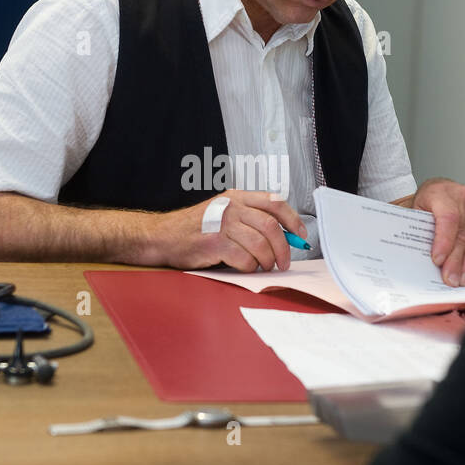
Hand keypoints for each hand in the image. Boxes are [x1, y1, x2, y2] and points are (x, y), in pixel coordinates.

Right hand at [150, 190, 308, 271]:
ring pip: (260, 244)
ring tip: (264, 266)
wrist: (164, 236)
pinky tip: (246, 267)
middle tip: (284, 261)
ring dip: (267, 260)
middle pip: (270, 227)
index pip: (274, 202)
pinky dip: (250, 267)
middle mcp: (231, 207)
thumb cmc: (194, 228)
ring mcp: (222, 225)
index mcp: (236, 197)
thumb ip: (248, 218)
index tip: (300, 234)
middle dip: (283, 248)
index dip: (292, 219)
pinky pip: (244, 258)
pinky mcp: (215, 244)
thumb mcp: (222, 212)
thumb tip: (280, 236)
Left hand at [410, 178, 464, 286]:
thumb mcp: (416, 211)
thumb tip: (422, 258)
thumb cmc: (429, 201)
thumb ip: (420, 230)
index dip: (444, 242)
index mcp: (443, 194)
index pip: (448, 219)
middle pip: (463, 234)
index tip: (438, 261)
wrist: (443, 189)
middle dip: (456, 261)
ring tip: (462, 279)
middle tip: (451, 280)